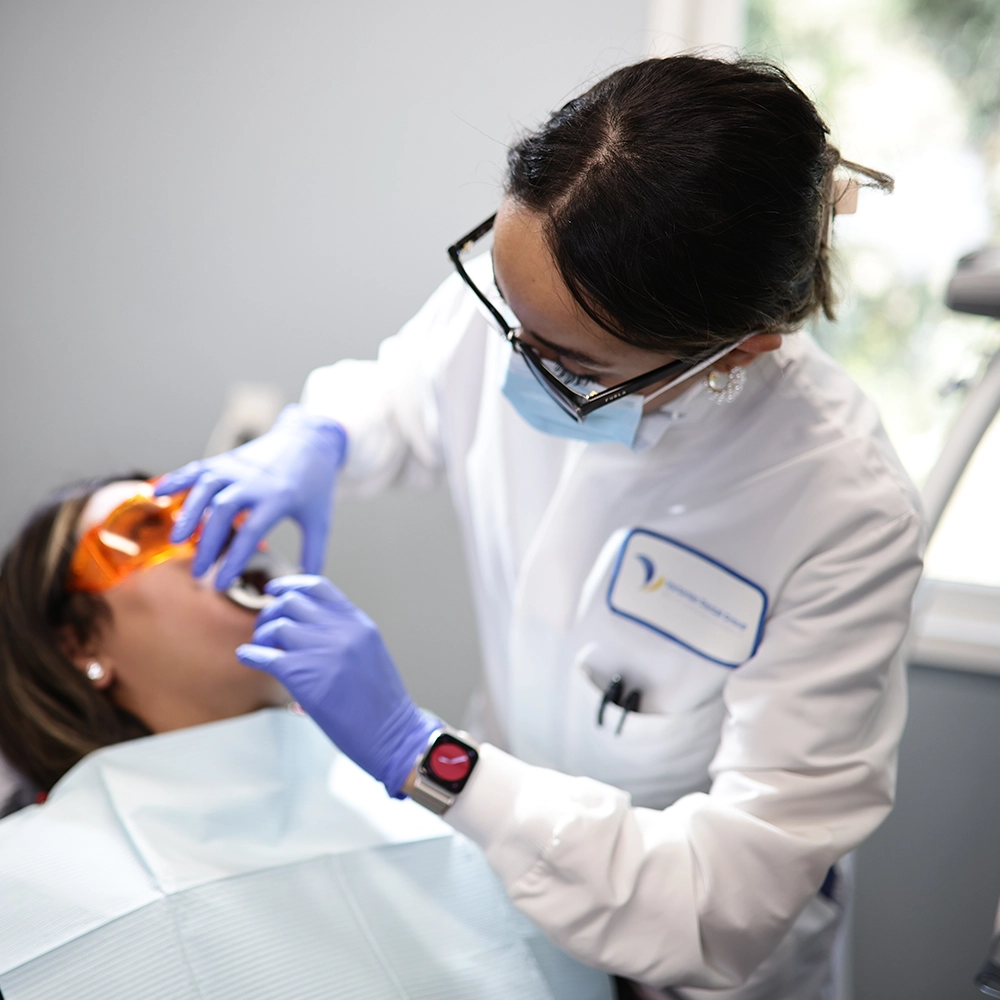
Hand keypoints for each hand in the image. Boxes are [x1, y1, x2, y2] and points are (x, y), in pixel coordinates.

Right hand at [155, 405, 346, 589]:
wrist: (309, 441)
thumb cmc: (315, 486)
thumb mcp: (320, 520)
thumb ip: (313, 555)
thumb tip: (303, 587)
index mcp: (279, 498)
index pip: (252, 532)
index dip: (234, 559)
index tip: (221, 583)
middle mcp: (254, 481)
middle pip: (224, 511)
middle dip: (209, 544)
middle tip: (199, 573)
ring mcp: (237, 468)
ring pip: (206, 488)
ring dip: (189, 514)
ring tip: (176, 542)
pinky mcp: (225, 460)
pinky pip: (197, 469)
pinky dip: (177, 480)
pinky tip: (158, 495)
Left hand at [236, 575, 438, 797]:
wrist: (392, 734)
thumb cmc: (380, 702)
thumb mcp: (370, 652)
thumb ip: (343, 634)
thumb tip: (307, 627)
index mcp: (358, 623)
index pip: (318, 588)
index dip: (291, 585)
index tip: (274, 589)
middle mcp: (340, 630)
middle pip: (291, 603)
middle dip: (272, 613)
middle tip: (266, 631)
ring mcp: (321, 651)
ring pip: (277, 627)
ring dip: (262, 636)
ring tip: (262, 649)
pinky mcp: (303, 675)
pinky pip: (265, 655)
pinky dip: (251, 654)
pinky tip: (247, 657)